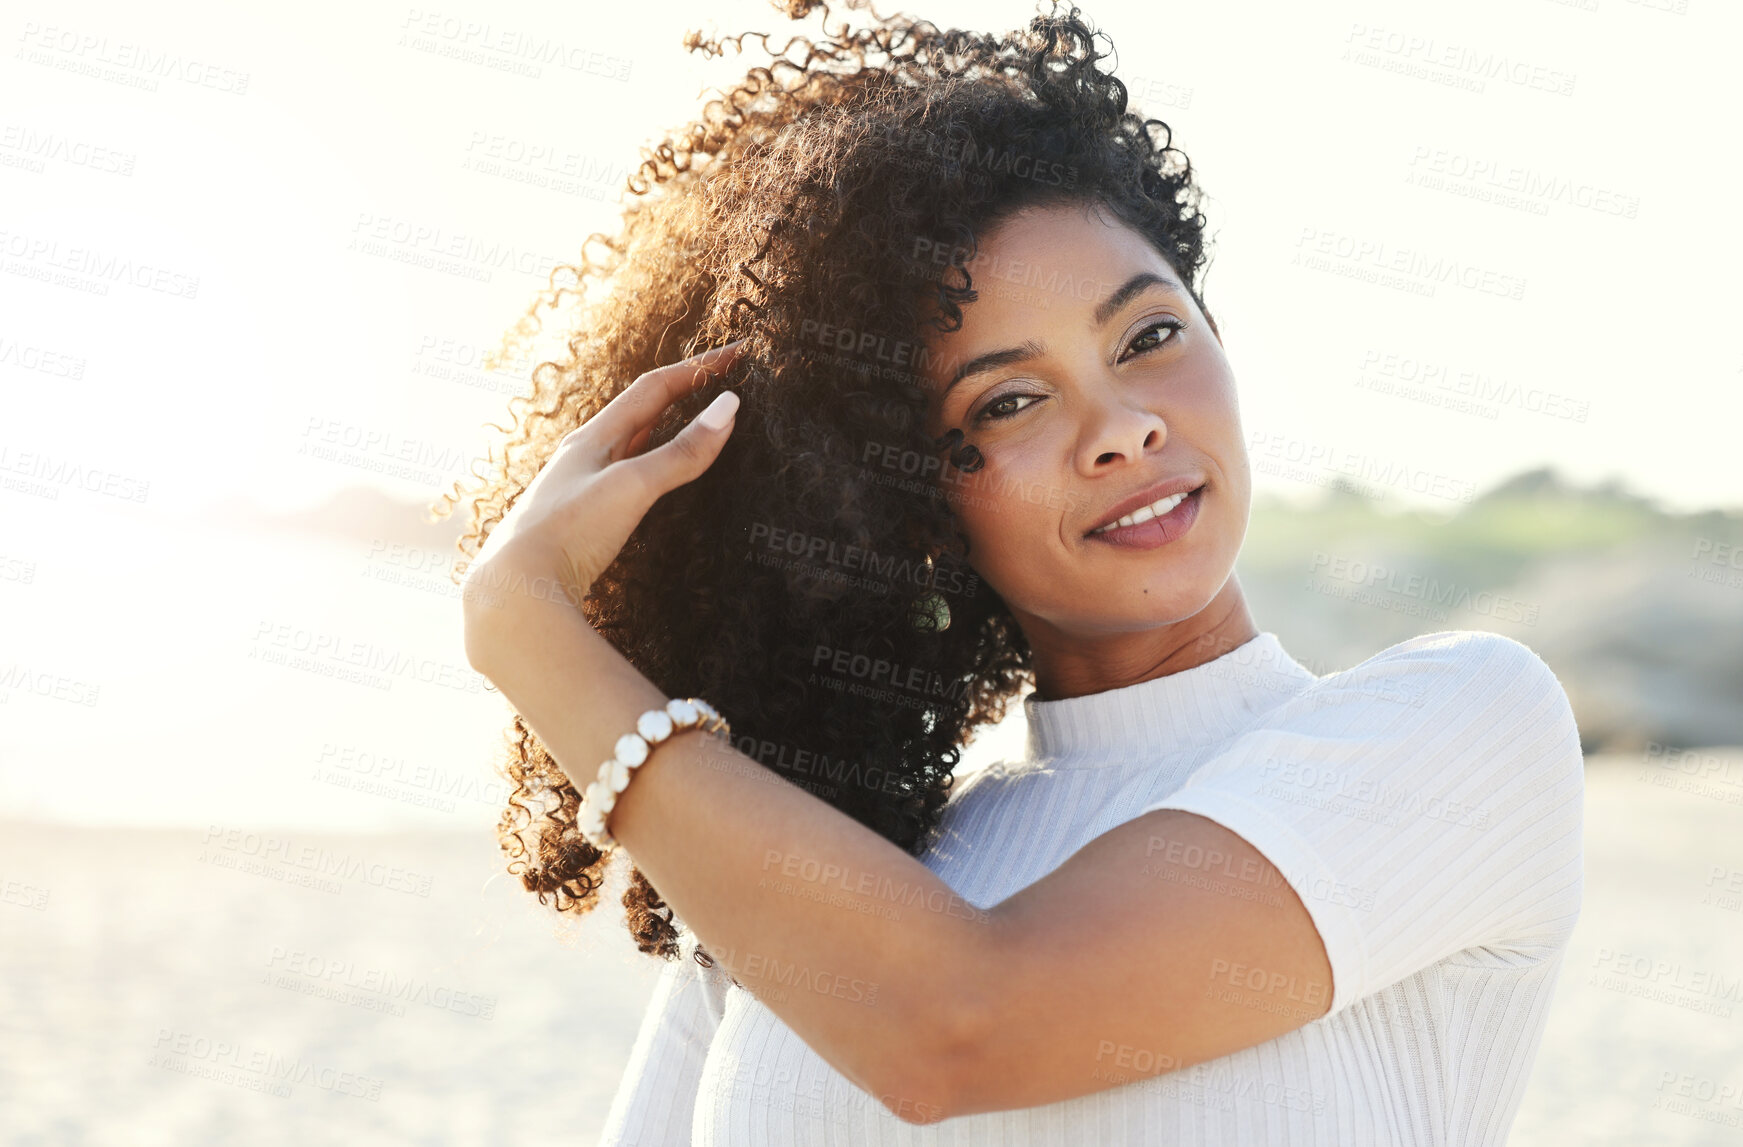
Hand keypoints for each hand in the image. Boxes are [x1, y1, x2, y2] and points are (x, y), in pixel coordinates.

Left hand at [463, 339, 747, 621]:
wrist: (515, 590)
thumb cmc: (568, 532)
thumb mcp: (632, 487)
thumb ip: (681, 452)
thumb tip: (729, 406)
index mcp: (592, 438)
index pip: (654, 388)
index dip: (698, 368)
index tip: (737, 354)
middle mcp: (583, 456)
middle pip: (640, 411)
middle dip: (682, 392)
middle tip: (720, 381)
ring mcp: (580, 488)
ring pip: (630, 445)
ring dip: (665, 427)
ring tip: (695, 422)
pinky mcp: (581, 523)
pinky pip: (626, 479)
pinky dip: (652, 466)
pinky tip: (656, 483)